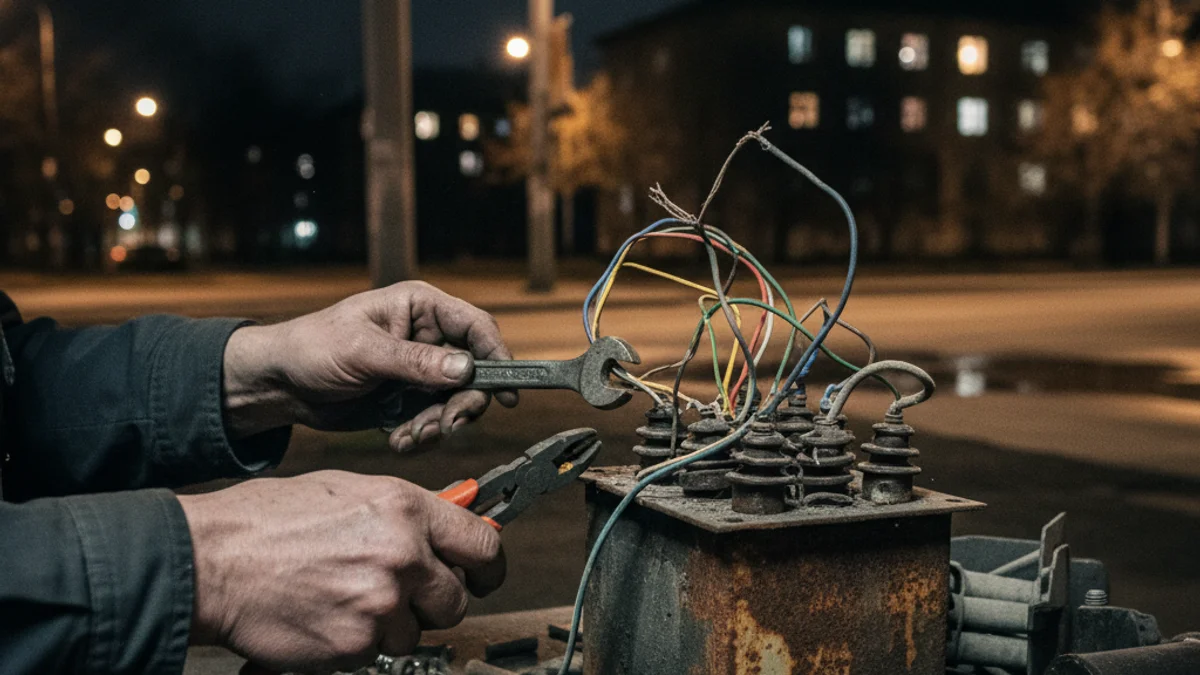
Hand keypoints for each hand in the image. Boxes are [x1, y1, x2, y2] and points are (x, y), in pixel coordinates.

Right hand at [179, 471, 505, 672]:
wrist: (213, 560)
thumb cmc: (270, 521)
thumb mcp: (349, 492)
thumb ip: (405, 514)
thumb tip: (446, 530)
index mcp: (405, 508)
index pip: (482, 545)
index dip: (487, 566)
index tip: (482, 576)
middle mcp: (403, 554)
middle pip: (455, 600)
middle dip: (431, 602)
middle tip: (396, 594)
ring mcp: (381, 603)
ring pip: (413, 632)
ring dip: (388, 624)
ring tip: (342, 597)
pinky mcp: (356, 644)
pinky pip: (374, 653)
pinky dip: (353, 642)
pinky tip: (323, 616)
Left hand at [223, 281, 517, 451]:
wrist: (279, 386)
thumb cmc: (311, 348)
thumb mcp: (363, 351)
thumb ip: (415, 362)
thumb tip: (465, 368)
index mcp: (421, 308)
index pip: (476, 327)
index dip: (497, 356)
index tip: (506, 393)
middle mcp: (428, 337)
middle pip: (475, 372)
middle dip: (462, 404)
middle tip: (445, 425)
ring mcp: (421, 371)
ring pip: (456, 402)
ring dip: (438, 424)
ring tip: (408, 435)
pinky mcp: (410, 400)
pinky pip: (435, 421)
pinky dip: (422, 434)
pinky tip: (398, 438)